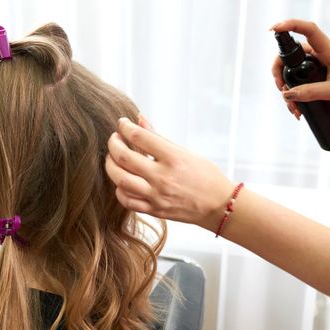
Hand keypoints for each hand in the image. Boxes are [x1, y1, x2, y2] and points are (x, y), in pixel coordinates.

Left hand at [105, 117, 233, 231]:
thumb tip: (138, 119)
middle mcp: (163, 177)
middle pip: (124, 157)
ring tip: (112, 159)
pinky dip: (119, 189)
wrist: (218, 205)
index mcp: (173, 158)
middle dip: (113, 144)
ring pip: (120, 180)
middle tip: (114, 139)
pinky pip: (127, 200)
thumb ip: (158, 137)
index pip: (139, 137)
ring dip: (111, 166)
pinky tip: (122, 181)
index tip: (122, 124)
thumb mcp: (184, 152)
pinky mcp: (154, 210)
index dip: (125, 127)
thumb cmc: (205, 175)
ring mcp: (157, 196)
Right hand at [270, 19, 329, 117]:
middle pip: (291, 54)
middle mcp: (320, 55)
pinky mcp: (313, 75)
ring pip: (290, 71)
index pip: (308, 30)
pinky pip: (296, 82)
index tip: (275, 29)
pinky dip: (292, 96)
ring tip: (293, 107)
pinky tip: (296, 108)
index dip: (291, 25)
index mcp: (328, 51)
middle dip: (279, 71)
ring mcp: (315, 65)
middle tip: (281, 88)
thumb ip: (311, 92)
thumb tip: (287, 93)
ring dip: (286, 89)